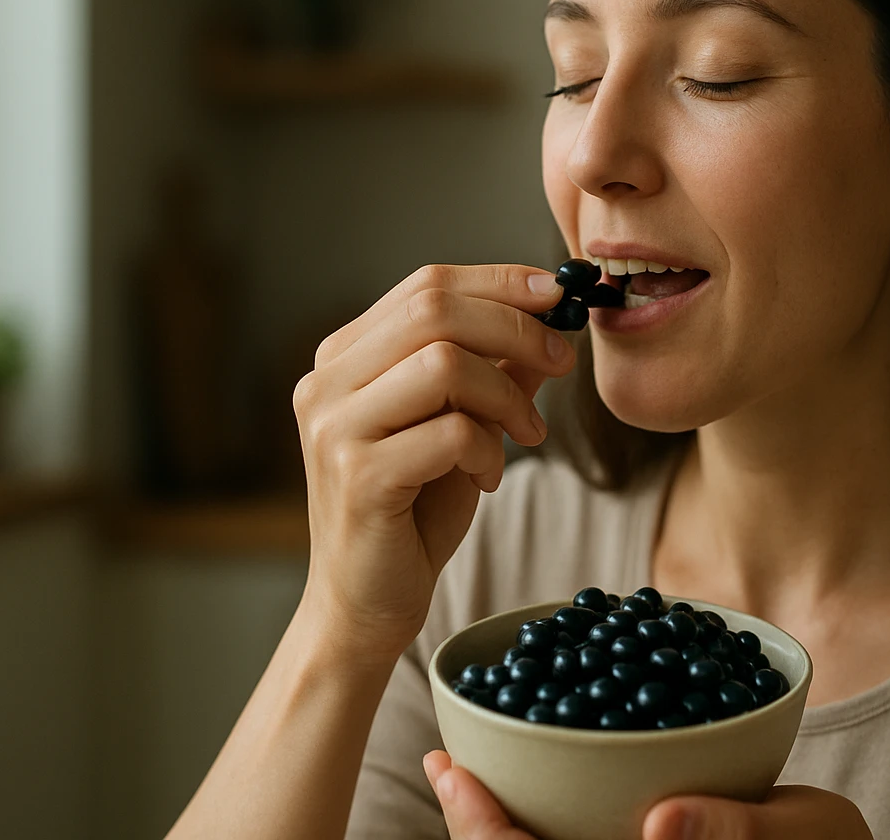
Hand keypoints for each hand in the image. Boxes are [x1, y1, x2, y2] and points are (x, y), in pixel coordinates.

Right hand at [292, 264, 574, 665]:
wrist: (365, 606)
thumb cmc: (412, 514)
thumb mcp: (461, 426)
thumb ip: (493, 370)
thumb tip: (550, 315)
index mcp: (344, 358)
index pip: (426, 285)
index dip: (500, 282)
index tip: (559, 294)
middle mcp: (326, 382)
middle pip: (434, 310)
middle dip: (516, 327)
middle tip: (562, 360)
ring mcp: (335, 427)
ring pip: (445, 364)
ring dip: (508, 396)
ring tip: (527, 434)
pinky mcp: (358, 476)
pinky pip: (451, 432)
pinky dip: (489, 450)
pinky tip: (488, 477)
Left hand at [424, 750, 872, 839]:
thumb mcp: (799, 837)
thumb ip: (732, 834)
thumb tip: (658, 825)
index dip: (486, 833)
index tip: (453, 776)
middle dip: (476, 824)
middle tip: (443, 764)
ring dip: (500, 821)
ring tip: (465, 768)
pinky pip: (582, 834)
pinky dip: (542, 812)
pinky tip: (534, 766)